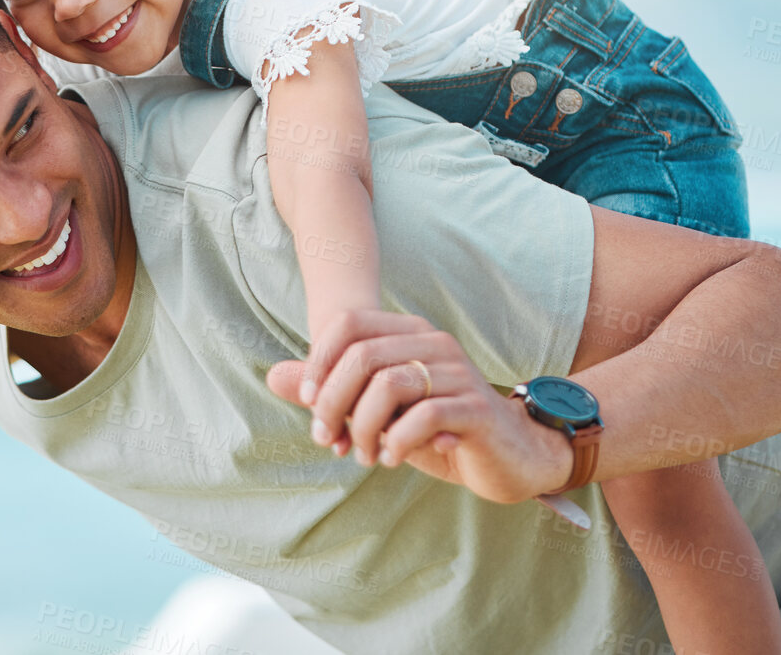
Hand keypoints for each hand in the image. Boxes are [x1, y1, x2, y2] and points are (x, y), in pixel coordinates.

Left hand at [267, 309, 573, 504]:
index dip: (319, 361)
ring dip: (363, 427)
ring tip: (362, 454)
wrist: (507, 458)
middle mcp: (434, 342)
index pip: (349, 323)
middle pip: (362, 356)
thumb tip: (273, 376)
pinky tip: (392, 458)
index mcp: (409, 333)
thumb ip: (329, 392)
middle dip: (334, 403)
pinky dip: (397, 442)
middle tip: (329, 440)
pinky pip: (423, 416)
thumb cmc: (436, 430)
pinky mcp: (475, 408)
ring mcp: (458, 372)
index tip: (312, 404)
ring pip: (389, 385)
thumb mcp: (376, 412)